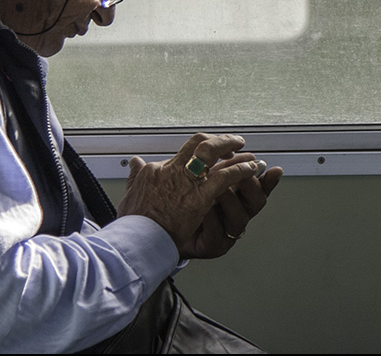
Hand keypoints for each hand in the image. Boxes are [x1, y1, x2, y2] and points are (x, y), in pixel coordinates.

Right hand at [117, 133, 274, 258]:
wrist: (135, 240)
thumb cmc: (134, 222)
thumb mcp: (130, 193)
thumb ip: (136, 175)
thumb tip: (135, 161)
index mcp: (158, 169)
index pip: (186, 148)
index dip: (204, 145)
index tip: (214, 148)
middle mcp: (173, 170)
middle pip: (201, 144)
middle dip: (222, 141)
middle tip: (235, 143)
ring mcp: (186, 183)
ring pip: (215, 156)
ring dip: (236, 155)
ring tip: (250, 157)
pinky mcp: (198, 198)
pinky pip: (224, 178)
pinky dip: (239, 171)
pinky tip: (249, 171)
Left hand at [179, 155, 283, 258]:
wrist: (165, 230)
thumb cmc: (187, 204)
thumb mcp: (208, 180)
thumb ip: (229, 168)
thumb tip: (250, 156)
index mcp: (240, 200)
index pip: (261, 188)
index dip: (268, 180)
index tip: (271, 169)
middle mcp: (237, 216)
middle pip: (256, 203)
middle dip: (248, 185)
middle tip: (238, 171)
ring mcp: (227, 233)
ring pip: (239, 218)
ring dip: (228, 199)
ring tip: (216, 188)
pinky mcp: (213, 246)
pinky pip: (216, 231)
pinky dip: (210, 217)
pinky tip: (202, 208)